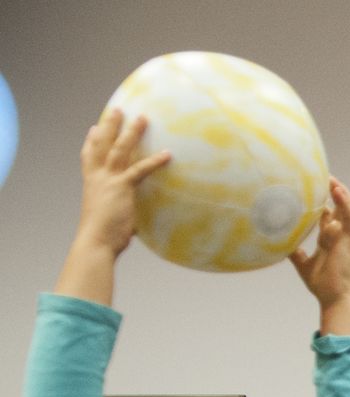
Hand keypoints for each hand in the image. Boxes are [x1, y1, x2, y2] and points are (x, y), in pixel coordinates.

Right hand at [55, 110, 170, 302]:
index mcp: (91, 183)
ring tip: (142, 118)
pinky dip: (155, 161)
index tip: (94, 128)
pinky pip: (140, 169)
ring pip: (120, 149)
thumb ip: (122, 214)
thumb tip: (134, 225)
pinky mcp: (122, 187)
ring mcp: (109, 180)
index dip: (91, 141)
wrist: (96, 241)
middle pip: (102, 144)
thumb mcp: (110, 219)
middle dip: (110, 125)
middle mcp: (97, 177)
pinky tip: (168, 154)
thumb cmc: (104, 236)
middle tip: (117, 109)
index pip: (88, 156)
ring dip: (131, 132)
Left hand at [290, 178, 349, 334]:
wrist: (337, 297)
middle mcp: (338, 234)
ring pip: (347, 207)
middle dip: (330, 189)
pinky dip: (345, 201)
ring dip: (340, 191)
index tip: (309, 185)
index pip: (326, 213)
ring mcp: (344, 235)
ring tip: (329, 176)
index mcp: (329, 239)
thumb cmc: (324, 284)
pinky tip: (336, 188)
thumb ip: (294, 251)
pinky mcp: (348, 238)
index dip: (320, 199)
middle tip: (318, 172)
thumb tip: (277, 242)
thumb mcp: (303, 264)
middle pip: (337, 205)